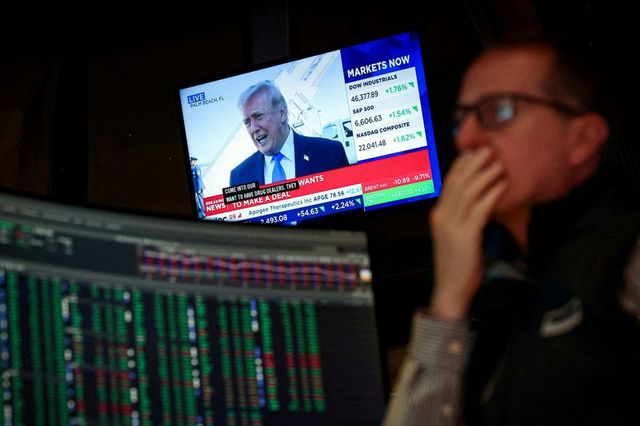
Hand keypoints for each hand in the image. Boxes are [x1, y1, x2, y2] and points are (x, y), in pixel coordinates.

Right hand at [428, 147, 506, 318]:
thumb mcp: (455, 236)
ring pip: (468, 192)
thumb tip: (477, 200)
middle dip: (473, 164)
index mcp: (438, 215)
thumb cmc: (457, 264)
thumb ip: (461, 217)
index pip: (449, 183)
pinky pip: (479, 210)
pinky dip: (491, 195)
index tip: (475, 151)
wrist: (451, 289)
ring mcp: (452, 226)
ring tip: (499, 164)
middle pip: (457, 182)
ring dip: (485, 175)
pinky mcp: (465, 236)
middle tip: (489, 150)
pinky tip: (502, 186)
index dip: (462, 165)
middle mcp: (442, 216)